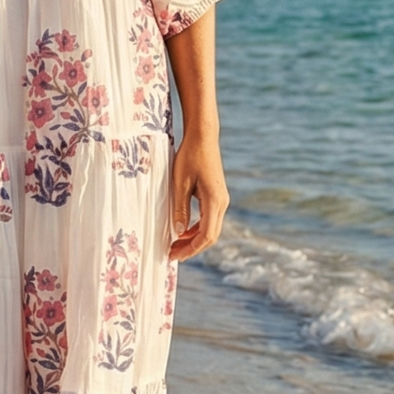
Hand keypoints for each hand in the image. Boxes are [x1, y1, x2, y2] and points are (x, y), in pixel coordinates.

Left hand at [169, 131, 228, 260]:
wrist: (202, 137)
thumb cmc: (189, 156)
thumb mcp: (179, 183)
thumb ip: (180, 208)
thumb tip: (178, 232)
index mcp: (214, 201)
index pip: (206, 235)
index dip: (190, 249)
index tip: (174, 256)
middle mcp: (222, 203)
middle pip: (210, 236)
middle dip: (191, 248)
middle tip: (172, 255)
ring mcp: (221, 200)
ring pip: (210, 229)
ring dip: (193, 239)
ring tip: (174, 245)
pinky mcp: (217, 196)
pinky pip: (208, 219)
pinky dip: (196, 229)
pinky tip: (182, 231)